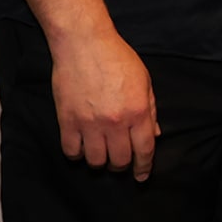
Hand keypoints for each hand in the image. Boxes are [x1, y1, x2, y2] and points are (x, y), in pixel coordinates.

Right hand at [49, 30, 158, 180]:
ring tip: (101, 153)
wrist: (85, 45)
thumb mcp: (144, 82)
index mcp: (138, 112)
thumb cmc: (117, 59)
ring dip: (99, 161)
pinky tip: (81, 147)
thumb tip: (153, 134)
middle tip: (120, 161)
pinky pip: (71, 151)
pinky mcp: (67, 121)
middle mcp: (115, 122)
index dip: (144, 167)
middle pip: (119, 160)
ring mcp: (89, 123)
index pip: (144, 150)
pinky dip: (76, 154)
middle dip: (122, 166)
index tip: (142, 175)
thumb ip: (150, 110)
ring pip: (95, 161)